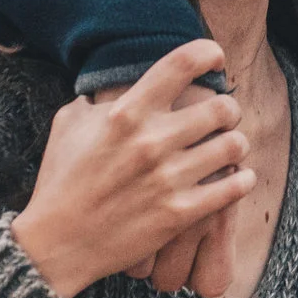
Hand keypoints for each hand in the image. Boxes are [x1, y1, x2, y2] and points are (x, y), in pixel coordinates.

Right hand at [11, 40, 253, 297]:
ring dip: (236, 143)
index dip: (208, 53)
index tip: (215, 59)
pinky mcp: (179, 213)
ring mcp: (168, 178)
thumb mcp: (68, 125)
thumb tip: (118, 85)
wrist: (56, 244)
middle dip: (229, 108)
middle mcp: (151, 141)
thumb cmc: (60, 181)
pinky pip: (232, 187)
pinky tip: (238, 177)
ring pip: (233, 145)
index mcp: (126, 113)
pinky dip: (241, 179)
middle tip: (224, 115)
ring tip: (229, 146)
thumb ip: (99, 100)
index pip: (182, 63)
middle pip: (222, 107)